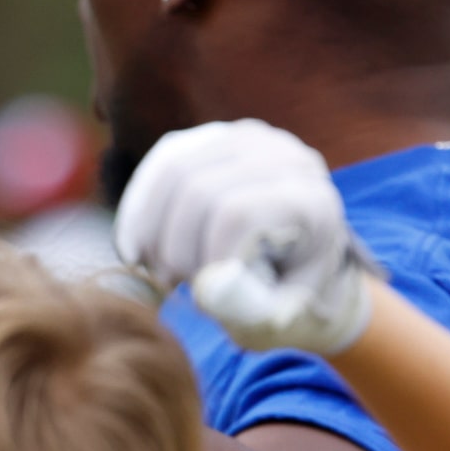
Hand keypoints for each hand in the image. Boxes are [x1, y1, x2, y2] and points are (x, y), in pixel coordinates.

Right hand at [114, 120, 373, 353]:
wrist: (296, 257)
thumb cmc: (286, 291)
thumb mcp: (282, 313)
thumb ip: (251, 308)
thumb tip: (208, 292)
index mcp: (311, 199)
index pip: (238, 214)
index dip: (207, 258)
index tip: (205, 299)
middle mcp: (284, 155)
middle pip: (199, 188)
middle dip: (174, 247)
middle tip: (173, 285)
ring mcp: (247, 138)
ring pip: (173, 170)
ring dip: (152, 229)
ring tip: (159, 268)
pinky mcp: (212, 137)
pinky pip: (161, 161)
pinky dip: (141, 208)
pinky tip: (137, 247)